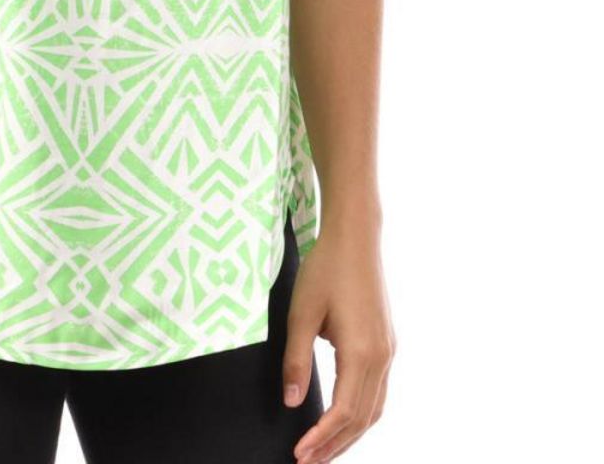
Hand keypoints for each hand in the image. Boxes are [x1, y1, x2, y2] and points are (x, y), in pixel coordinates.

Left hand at [283, 215, 396, 462]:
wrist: (356, 239)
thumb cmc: (325, 269)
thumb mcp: (301, 312)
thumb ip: (295, 359)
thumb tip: (291, 401)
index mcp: (362, 353)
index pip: (344, 412)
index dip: (322, 438)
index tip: (300, 454)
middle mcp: (382, 358)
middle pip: (362, 419)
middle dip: (336, 445)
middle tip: (308, 463)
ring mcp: (388, 351)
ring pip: (374, 408)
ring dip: (351, 433)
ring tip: (324, 450)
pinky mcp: (386, 343)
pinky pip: (378, 391)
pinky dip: (361, 414)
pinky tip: (344, 419)